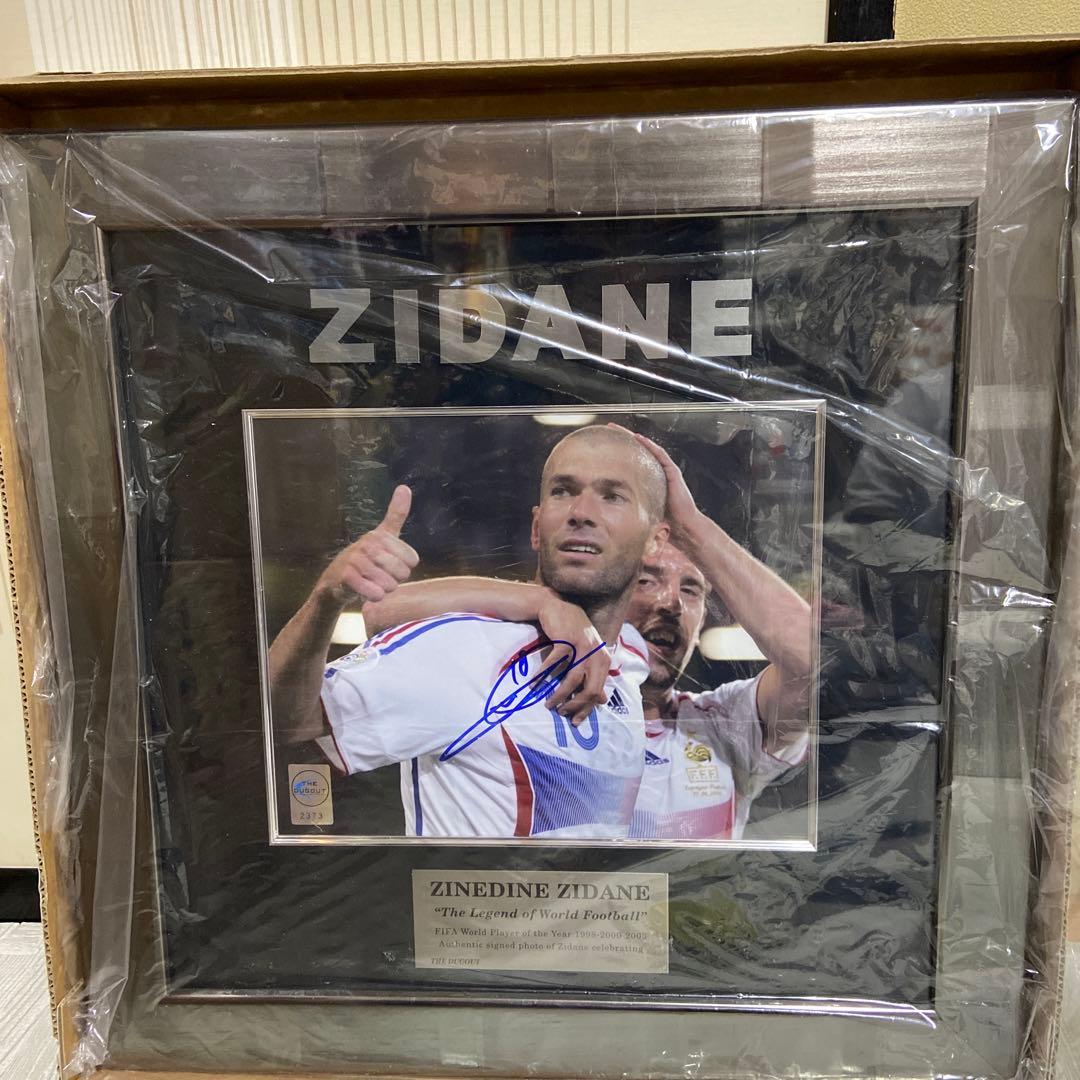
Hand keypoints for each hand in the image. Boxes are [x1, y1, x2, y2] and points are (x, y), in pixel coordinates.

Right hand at [314, 485, 418, 608]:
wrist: (335, 580)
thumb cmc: (366, 557)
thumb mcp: (383, 535)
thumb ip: (396, 514)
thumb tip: (404, 487)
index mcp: (380, 535)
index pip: (412, 560)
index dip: (404, 567)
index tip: (389, 563)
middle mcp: (368, 544)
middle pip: (402, 572)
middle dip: (394, 580)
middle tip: (380, 575)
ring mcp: (356, 560)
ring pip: (389, 584)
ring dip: (384, 589)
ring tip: (372, 582)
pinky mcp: (347, 577)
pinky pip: (375, 593)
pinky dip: (374, 596)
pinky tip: (367, 591)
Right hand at [536, 592, 611, 725]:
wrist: (557, 606)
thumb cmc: (571, 633)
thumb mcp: (587, 655)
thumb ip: (595, 676)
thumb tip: (603, 700)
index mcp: (604, 659)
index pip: (598, 691)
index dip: (587, 708)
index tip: (575, 721)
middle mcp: (597, 654)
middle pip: (589, 689)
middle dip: (575, 705)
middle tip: (561, 713)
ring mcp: (582, 647)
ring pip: (572, 680)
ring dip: (559, 695)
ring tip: (549, 704)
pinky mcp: (566, 641)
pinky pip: (554, 665)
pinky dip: (543, 677)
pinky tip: (535, 684)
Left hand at [611, 424, 706, 549]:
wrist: (683, 525)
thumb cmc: (664, 519)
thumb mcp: (642, 507)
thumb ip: (630, 502)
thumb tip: (608, 506)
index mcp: (649, 478)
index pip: (632, 459)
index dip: (620, 450)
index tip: (605, 442)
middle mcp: (657, 471)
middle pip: (640, 450)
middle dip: (625, 438)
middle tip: (610, 428)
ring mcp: (666, 470)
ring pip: (649, 448)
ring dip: (635, 437)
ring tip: (621, 430)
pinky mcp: (672, 472)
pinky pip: (660, 455)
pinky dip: (650, 445)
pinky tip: (639, 438)